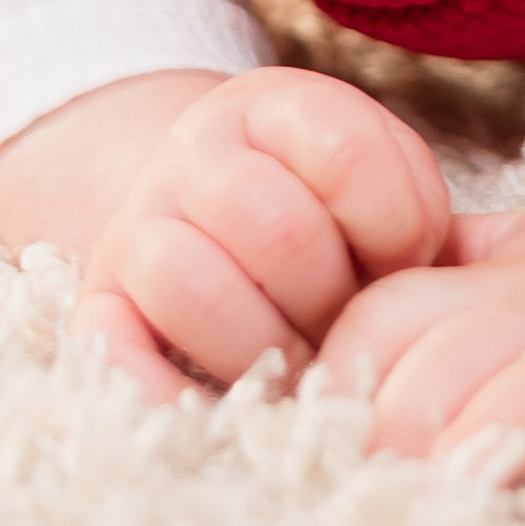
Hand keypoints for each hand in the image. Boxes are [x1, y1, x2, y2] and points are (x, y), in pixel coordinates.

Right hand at [70, 69, 452, 402]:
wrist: (215, 218)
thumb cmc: (330, 219)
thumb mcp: (384, 183)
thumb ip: (416, 219)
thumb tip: (424, 303)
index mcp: (275, 107)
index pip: (350, 155)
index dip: (397, 229)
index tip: (401, 262)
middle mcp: (195, 153)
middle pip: (274, 227)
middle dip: (330, 301)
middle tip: (347, 334)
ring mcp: (136, 226)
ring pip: (188, 280)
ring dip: (259, 349)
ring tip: (294, 373)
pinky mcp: (100, 304)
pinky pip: (104, 345)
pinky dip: (154, 391)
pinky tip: (211, 418)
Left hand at [316, 154, 524, 483]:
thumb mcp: (514, 258)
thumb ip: (430, 287)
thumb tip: (298, 355)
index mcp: (499, 280)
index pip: (392, 310)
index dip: (341, 375)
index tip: (309, 447)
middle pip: (458, 349)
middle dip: (401, 417)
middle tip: (365, 495)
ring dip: (497, 433)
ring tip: (450, 495)